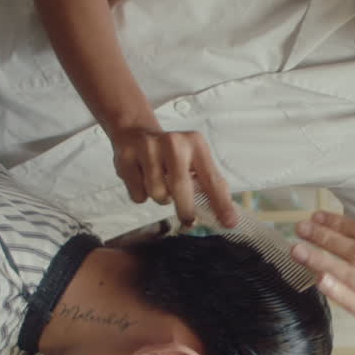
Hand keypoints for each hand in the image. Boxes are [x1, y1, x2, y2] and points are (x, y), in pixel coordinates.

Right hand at [108, 126, 237, 226]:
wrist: (135, 132)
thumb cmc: (171, 154)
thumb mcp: (194, 159)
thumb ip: (209, 183)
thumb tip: (227, 215)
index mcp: (195, 143)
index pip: (211, 178)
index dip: (220, 203)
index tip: (228, 223)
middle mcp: (173, 142)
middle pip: (180, 186)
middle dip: (186, 209)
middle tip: (189, 221)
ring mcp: (147, 148)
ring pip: (157, 192)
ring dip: (161, 198)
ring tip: (160, 185)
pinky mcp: (126, 158)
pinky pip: (138, 194)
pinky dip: (142, 195)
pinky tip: (142, 179)